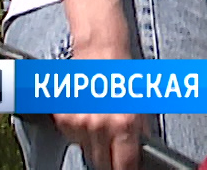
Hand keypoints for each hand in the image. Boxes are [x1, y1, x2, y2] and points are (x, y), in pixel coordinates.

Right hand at [55, 31, 145, 169]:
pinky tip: (89, 113)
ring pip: (86, 151)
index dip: (127, 168)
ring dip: (94, 144)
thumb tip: (141, 150)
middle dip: (110, 158)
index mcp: (125, 123)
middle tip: (115, 146)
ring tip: (102, 121)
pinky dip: (80, 131)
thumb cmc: (123, 69)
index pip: (124, 164)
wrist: (101, 48)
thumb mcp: (143, 100)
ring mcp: (79, 123)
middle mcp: (101, 126)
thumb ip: (141, 130)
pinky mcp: (63, 118)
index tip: (129, 168)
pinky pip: (73, 137)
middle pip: (102, 163)